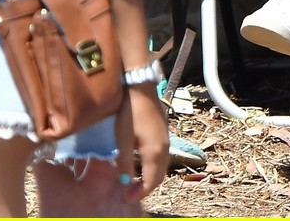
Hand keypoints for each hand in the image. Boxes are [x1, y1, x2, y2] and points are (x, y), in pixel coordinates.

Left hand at [115, 84, 168, 202]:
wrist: (141, 89)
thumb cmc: (130, 114)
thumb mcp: (123, 140)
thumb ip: (125, 163)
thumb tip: (126, 182)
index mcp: (155, 152)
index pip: (151, 181)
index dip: (140, 193)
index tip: (127, 200)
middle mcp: (165, 148)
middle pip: (160, 176)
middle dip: (146, 188)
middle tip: (130, 194)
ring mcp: (167, 139)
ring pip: (162, 166)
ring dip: (151, 177)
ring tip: (135, 182)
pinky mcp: (164, 132)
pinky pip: (162, 157)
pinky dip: (154, 167)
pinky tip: (142, 165)